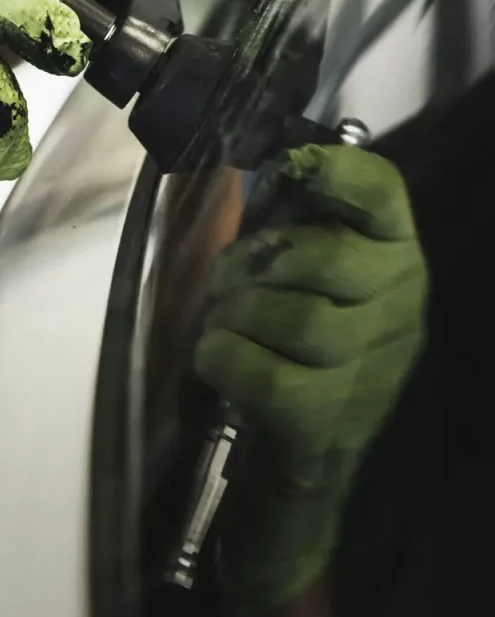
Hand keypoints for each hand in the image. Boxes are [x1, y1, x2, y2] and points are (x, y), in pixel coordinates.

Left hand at [194, 144, 426, 613]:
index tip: (297, 165)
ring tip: (227, 323)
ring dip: (234, 313)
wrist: (306, 455)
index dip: (338, 173)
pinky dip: (219, 355)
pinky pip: (256, 369)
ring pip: (291, 316)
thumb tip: (269, 162)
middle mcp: (396, 308)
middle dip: (256, 262)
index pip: (382, 196)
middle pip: (321, 257)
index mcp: (392, 256)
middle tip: (235, 280)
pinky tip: (219, 359)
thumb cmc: (294, 342)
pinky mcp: (324, 420)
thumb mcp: (307, 274)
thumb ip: (294, 222)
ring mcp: (367, 369)